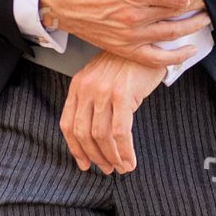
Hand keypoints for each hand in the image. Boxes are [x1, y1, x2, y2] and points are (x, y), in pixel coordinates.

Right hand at [38, 0, 215, 68]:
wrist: (65, 2)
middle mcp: (136, 16)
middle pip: (179, 13)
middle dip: (198, 6)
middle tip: (206, 1)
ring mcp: (131, 35)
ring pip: (173, 34)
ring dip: (193, 27)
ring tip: (203, 20)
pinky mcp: (125, 48)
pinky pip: (156, 58)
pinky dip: (176, 58)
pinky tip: (188, 51)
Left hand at [60, 52, 164, 173]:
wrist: (148, 46)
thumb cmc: (127, 65)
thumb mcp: (102, 80)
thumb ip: (93, 102)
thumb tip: (94, 140)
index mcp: (78, 85)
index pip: (68, 124)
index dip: (75, 149)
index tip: (84, 164)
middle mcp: (87, 87)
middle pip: (83, 133)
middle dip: (95, 156)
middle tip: (108, 169)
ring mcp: (103, 90)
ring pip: (101, 136)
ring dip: (112, 157)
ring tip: (122, 167)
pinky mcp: (122, 94)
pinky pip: (120, 131)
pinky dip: (125, 151)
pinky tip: (130, 160)